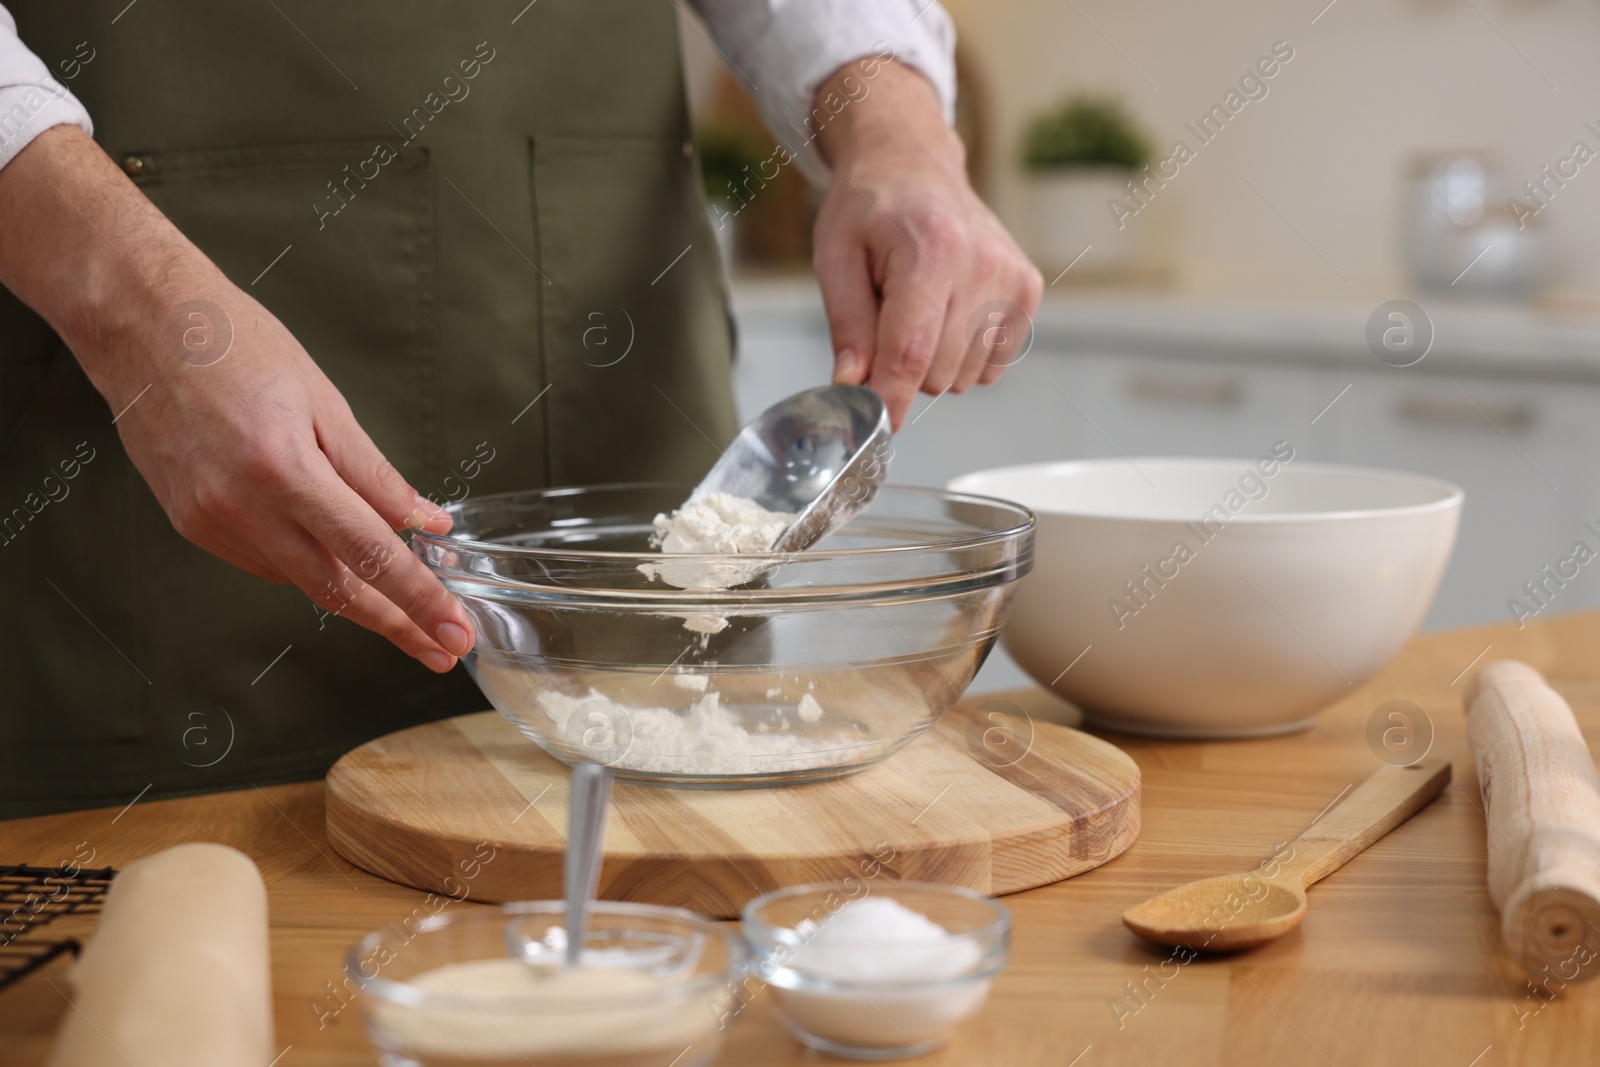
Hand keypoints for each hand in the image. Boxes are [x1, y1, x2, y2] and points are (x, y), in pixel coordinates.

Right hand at [0, 127, 475, 671]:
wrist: (140, 323)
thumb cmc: (234, 343)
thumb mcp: (325, 400)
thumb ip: (377, 473)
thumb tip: (427, 522)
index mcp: (283, 468)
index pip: (370, 553)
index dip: (418, 599)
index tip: (454, 630)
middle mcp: (242, 506)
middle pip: (336, 590)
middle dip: (397, 624)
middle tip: (444, 648)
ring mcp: (210, 521)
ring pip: (300, 580)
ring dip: (356, 598)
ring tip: (405, 605)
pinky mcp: (190, 524)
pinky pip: (265, 562)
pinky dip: (307, 565)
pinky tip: (332, 556)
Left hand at [813, 61, 1041, 429]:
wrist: (912, 163)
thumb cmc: (869, 208)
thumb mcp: (836, 258)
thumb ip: (847, 325)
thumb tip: (853, 385)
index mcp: (931, 249)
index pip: (911, 350)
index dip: (890, 398)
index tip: (876, 426)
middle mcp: (982, 262)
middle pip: (939, 371)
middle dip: (903, 367)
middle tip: (887, 319)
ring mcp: (1011, 275)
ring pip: (967, 375)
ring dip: (935, 361)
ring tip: (920, 307)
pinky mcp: (1028, 286)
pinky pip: (994, 363)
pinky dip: (966, 354)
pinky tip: (948, 313)